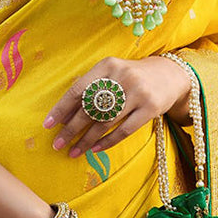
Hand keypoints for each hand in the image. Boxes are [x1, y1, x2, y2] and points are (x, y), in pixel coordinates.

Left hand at [43, 55, 190, 158]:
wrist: (169, 74)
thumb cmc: (132, 76)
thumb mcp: (112, 72)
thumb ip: (91, 87)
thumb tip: (64, 115)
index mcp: (108, 65)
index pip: (79, 89)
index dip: (61, 108)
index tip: (48, 125)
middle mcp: (122, 77)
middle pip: (90, 108)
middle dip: (71, 128)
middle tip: (57, 144)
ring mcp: (138, 93)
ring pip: (105, 122)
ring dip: (86, 140)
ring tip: (73, 151)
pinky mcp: (151, 108)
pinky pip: (124, 130)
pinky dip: (107, 141)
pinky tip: (95, 149)